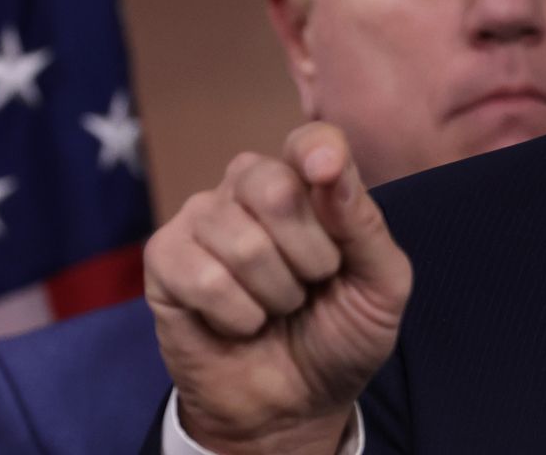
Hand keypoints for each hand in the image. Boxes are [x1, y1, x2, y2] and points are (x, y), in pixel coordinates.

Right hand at [145, 123, 411, 453]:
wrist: (295, 403)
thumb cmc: (340, 334)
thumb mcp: (380, 286)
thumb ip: (363, 225)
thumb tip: (329, 168)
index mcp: (308, 183)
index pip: (310, 141)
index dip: (318, 152)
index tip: (325, 172)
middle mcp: (250, 187)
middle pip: (275, 185)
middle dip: (310, 254)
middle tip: (312, 284)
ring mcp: (202, 218)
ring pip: (242, 241)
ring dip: (275, 294)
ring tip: (276, 308)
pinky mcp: (164, 258)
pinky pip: (203, 277)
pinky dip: (236, 314)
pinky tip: (239, 323)